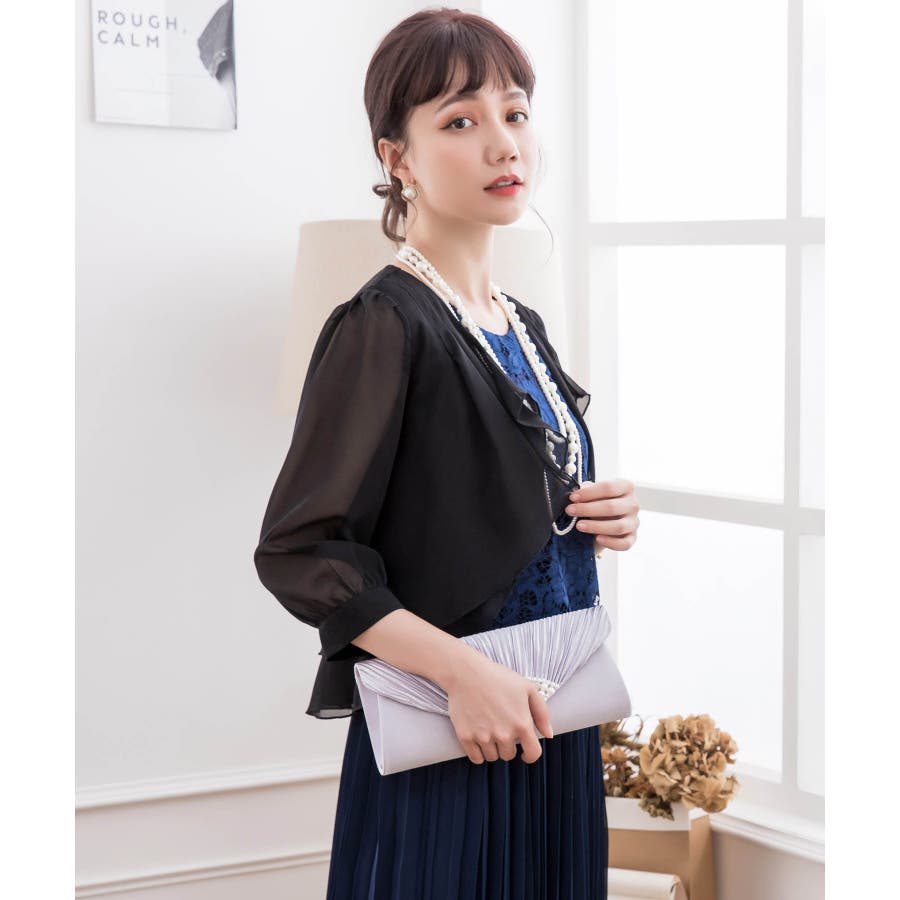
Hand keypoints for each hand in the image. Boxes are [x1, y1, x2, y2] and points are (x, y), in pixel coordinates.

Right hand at [443, 647, 553, 765]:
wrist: (466, 673)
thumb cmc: (498, 678)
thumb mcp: (527, 688)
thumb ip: (542, 713)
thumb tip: (549, 734)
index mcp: (522, 723)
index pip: (533, 753)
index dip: (530, 755)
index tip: (525, 754)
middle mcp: (504, 734)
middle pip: (509, 755)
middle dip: (507, 745)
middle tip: (501, 729)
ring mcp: (484, 737)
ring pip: (492, 757)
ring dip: (493, 748)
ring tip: (489, 730)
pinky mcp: (466, 737)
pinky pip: (476, 758)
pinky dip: (478, 753)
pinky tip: (479, 739)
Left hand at [564, 477, 639, 554]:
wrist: (603, 521)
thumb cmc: (598, 503)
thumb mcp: (593, 493)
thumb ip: (588, 490)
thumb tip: (580, 490)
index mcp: (626, 487)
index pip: (609, 487)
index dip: (589, 493)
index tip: (573, 497)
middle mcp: (633, 504)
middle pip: (612, 507)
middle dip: (588, 509)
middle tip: (570, 511)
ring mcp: (634, 522)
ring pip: (618, 526)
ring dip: (596, 526)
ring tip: (579, 526)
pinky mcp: (632, 538)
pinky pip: (624, 543)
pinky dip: (611, 542)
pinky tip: (597, 539)